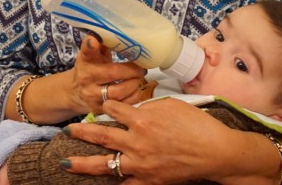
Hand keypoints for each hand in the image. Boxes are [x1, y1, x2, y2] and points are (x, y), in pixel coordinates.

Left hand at [61, 98, 233, 183]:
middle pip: (101, 136)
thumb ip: (148, 107)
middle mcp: (136, 142)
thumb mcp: (171, 105)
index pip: (113, 109)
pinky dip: (115, 184)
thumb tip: (134, 110)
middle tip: (66, 130)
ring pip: (105, 164)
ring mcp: (141, 164)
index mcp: (141, 119)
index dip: (106, 106)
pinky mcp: (150, 180)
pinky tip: (103, 184)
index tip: (102, 107)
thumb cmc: (197, 124)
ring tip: (66, 162)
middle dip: (81, 132)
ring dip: (83, 163)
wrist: (215, 151)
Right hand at [69, 35, 146, 114]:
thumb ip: (103, 44)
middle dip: (132, 71)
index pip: (87, 52)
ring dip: (134, 84)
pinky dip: (133, 97)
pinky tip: (135, 90)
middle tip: (141, 68)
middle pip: (113, 73)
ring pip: (119, 92)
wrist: (74, 93)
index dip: (90, 46)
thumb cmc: (90, 69)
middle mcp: (86, 79)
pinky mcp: (100, 110)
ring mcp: (92, 96)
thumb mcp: (93, 56)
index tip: (94, 40)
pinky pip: (122, 105)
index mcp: (85, 62)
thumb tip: (117, 29)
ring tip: (139, 79)